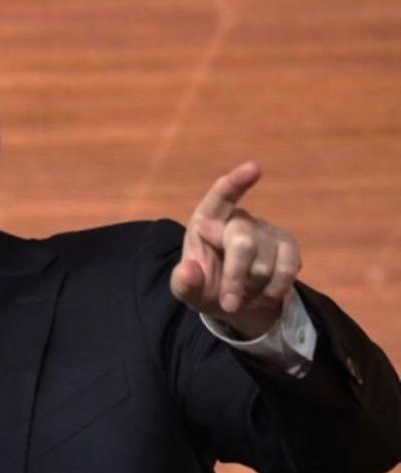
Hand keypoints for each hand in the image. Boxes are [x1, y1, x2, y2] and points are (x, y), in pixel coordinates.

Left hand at [170, 161, 301, 338]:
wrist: (235, 301)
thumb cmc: (205, 287)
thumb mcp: (187, 291)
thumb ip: (183, 283)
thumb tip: (187, 270)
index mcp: (205, 222)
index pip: (220, 195)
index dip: (236, 182)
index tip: (254, 168)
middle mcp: (237, 220)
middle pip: (243, 242)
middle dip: (236, 277)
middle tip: (229, 303)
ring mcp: (265, 230)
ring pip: (266, 261)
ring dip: (254, 288)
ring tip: (243, 294)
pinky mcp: (287, 244)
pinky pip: (290, 265)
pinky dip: (276, 288)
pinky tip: (265, 295)